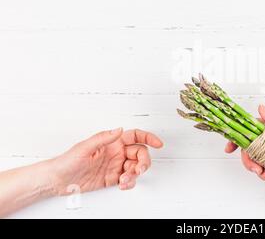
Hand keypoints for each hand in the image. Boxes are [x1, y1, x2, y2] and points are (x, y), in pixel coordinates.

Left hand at [49, 128, 163, 194]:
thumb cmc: (67, 161)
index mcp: (111, 142)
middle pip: (140, 153)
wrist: (57, 180)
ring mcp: (115, 166)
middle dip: (143, 161)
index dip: (149, 138)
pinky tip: (123, 185)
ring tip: (125, 180)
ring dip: (135, 174)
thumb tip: (120, 129)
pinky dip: (129, 183)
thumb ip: (104, 138)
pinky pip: (128, 180)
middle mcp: (116, 153)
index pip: (135, 136)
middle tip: (139, 169)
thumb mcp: (85, 147)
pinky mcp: (112, 179)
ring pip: (135, 167)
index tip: (158, 143)